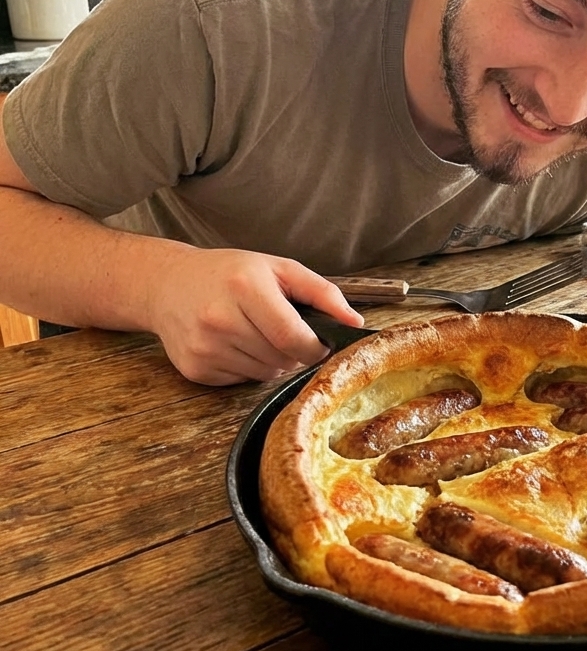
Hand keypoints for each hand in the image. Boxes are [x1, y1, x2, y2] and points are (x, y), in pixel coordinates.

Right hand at [147, 246, 363, 384]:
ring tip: (256, 333)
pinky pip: (242, 381)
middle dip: (294, 351)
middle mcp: (219, 319)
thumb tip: (356, 323)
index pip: (293, 337)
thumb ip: (322, 293)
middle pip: (282, 358)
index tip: (319, 343)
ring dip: (273, 361)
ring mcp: (204, 347)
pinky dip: (248, 368)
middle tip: (280, 330)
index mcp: (244, 288)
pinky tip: (235, 344)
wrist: (167, 284)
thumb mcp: (278, 268)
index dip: (315, 347)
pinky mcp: (194, 369)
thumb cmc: (228, 273)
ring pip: (265, 374)